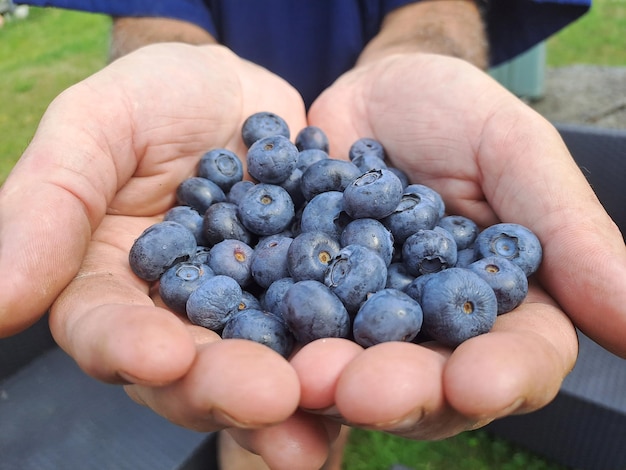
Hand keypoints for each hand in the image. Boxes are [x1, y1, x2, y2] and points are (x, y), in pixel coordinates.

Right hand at [0, 44, 340, 467]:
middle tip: (267, 398)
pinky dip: (341, 355)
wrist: (241, 92)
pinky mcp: (307, 299)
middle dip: (225, 386)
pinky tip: (365, 370)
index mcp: (114, 284)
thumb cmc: (158, 97)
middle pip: (193, 368)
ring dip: (290, 395)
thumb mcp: (98, 125)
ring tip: (321, 410)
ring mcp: (250, 313)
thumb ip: (48, 202)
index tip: (160, 357)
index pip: (110, 330)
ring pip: (262, 366)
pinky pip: (324, 333)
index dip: (130, 349)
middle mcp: (181, 315)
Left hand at [292, 52, 625, 439]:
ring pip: (354, 371)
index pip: (517, 358)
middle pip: (429, 383)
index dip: (502, 375)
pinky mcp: (300, 304)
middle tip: (367, 390)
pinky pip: (286, 333)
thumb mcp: (512, 151)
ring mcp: (360, 323)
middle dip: (402, 390)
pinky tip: (257, 350)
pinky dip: (274, 345)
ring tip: (310, 376)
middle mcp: (430, 330)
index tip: (480, 381)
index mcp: (499, 304)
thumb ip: (568, 230)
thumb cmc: (450, 114)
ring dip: (332, 381)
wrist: (366, 94)